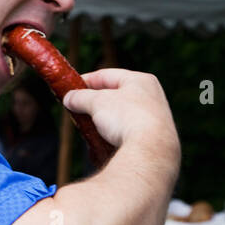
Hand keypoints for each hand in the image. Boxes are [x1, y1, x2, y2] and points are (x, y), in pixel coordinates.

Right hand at [62, 68, 178, 155]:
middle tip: (77, 107)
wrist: (151, 148)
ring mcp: (155, 116)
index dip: (85, 81)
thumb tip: (69, 98)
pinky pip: (128, 130)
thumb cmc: (126, 117)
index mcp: (141, 80)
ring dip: (102, 119)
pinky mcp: (155, 135)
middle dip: (94, 102)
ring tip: (88, 126)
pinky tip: (103, 140)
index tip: (70, 88)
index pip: (107, 75)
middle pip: (115, 94)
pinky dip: (114, 132)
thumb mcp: (96, 102)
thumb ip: (80, 97)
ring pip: (121, 113)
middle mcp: (152, 95)